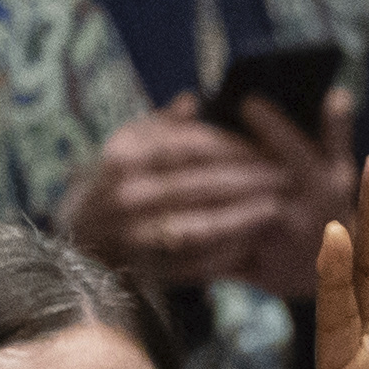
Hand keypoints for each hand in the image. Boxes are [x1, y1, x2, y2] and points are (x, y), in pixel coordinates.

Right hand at [60, 91, 354, 294]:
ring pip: (201, 225)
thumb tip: (192, 99)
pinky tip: (257, 242)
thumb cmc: (117, 183)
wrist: (81, 238)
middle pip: (201, 185)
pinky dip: (228, 252)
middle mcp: (128, 196)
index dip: (232, 147)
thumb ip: (161, 125)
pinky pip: (197, 262)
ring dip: (244, 218)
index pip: (189, 147)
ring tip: (279, 208)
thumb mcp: (127, 146)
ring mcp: (138, 236)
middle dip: (249, 180)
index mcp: (124, 159)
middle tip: (286, 176)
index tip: (267, 147)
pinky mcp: (150, 269)